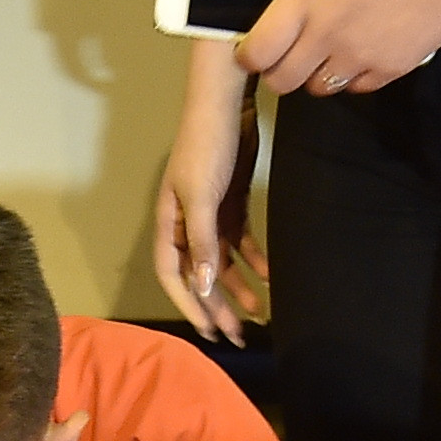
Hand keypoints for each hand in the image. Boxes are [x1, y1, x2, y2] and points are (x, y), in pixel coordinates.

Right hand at [152, 34, 265, 345]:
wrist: (226, 104)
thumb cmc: (206, 145)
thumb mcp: (201, 194)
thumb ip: (202, 240)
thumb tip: (205, 286)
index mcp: (170, 222)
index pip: (173, 274)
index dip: (190, 304)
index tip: (209, 330)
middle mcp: (187, 223)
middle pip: (201, 274)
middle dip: (218, 306)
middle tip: (238, 336)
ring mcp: (210, 214)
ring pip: (223, 262)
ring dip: (239, 287)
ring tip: (259, 311)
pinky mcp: (230, 203)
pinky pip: (241, 241)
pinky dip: (255, 259)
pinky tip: (270, 276)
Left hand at [241, 0, 440, 100]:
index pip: (257, 50)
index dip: (248, 51)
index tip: (253, 42)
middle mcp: (328, 33)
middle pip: (283, 80)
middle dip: (278, 68)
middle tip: (286, 49)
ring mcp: (363, 54)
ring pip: (321, 88)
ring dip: (315, 73)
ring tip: (324, 51)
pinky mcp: (397, 65)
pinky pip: (362, 87)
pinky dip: (354, 77)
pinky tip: (361, 52)